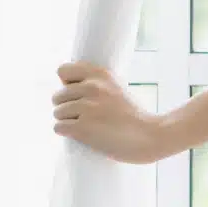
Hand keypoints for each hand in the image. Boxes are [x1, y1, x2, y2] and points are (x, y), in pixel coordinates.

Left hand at [52, 61, 167, 163]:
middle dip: (67, 107)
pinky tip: (82, 135)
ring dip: (67, 122)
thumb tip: (65, 87)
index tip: (78, 94)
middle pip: (57, 96)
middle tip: (85, 116)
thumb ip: (94, 85)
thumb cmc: (132, 117)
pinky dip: (67, 133)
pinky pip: (58, 127)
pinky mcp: (83, 127)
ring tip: (88, 126)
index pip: (63, 70)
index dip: (68, 84)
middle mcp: (93, 87)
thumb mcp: (116, 89)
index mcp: (101, 74)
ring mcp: (88, 107)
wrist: (150, 136)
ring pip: (57, 113)